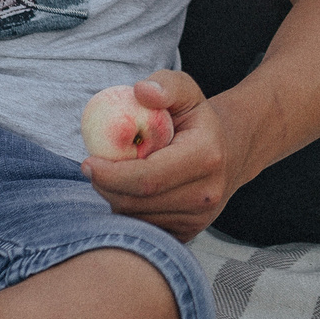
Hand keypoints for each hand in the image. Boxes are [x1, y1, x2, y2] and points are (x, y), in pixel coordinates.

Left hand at [82, 72, 237, 240]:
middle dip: (106, 187)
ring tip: (118, 175)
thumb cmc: (198, 119)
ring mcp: (198, 219)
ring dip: (116, 199)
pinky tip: (131, 192)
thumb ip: (166, 84)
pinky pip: (145, 229)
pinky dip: (129, 212)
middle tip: (93, 168)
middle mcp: (206, 195)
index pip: (147, 178)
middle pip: (137, 203)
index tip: (87, 162)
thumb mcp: (187, 92)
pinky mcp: (189, 233)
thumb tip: (141, 91)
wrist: (232, 151)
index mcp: (206, 157)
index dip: (111, 175)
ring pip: (137, 219)